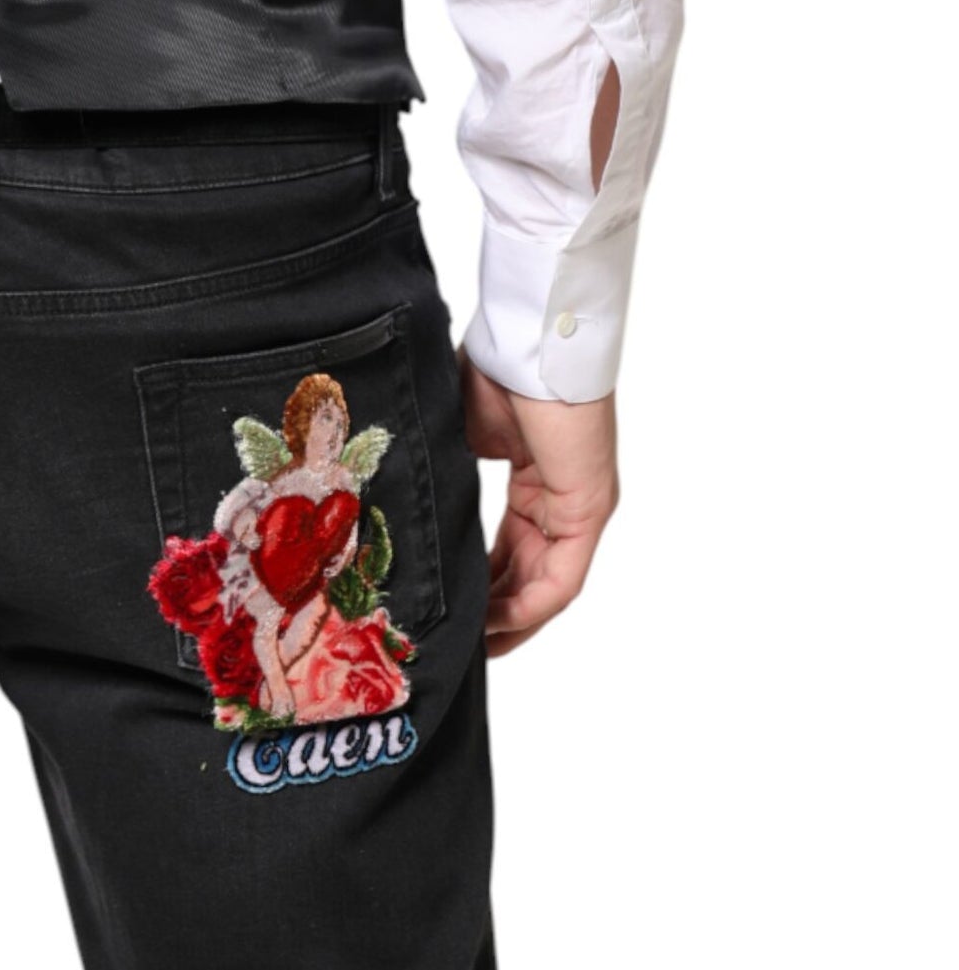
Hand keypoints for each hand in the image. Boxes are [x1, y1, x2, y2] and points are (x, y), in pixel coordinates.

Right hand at [458, 350, 617, 656]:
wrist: (528, 340)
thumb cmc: (496, 368)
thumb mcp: (460, 434)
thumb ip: (444, 474)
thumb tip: (397, 500)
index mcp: (536, 480)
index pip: (510, 548)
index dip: (480, 583)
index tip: (448, 608)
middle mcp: (562, 500)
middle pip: (528, 574)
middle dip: (493, 611)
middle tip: (456, 641)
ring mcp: (579, 507)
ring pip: (545, 584)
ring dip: (510, 619)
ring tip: (473, 645)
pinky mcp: (588, 511)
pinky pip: (563, 577)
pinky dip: (530, 605)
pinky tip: (498, 623)